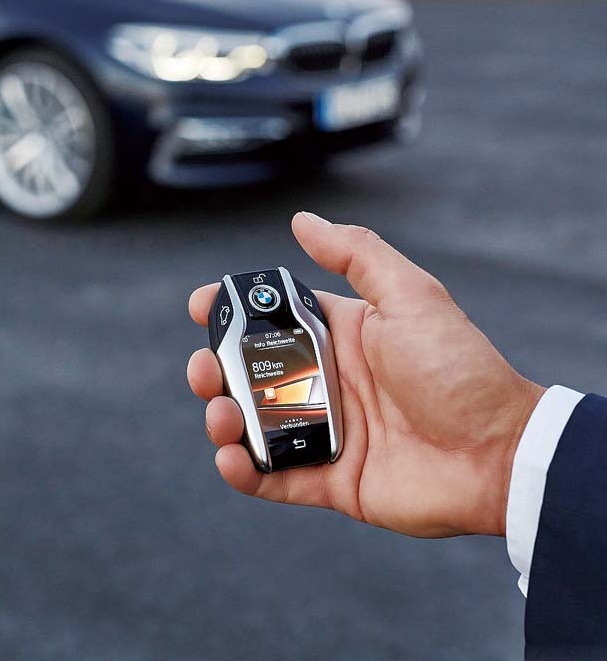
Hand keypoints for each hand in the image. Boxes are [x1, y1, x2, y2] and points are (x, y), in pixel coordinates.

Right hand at [186, 212, 543, 537]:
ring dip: (223, 419)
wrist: (501, 453)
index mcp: (341, 338)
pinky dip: (243, 472)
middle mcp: (328, 384)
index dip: (231, 314)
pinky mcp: (332, 480)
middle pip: (250, 374)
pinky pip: (274, 478)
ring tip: (222, 416)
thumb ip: (357, 255)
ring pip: (253, 425)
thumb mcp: (410, 298)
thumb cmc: (461, 370)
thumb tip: (303, 221)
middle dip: (214, 369)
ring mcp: (328, 433)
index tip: (200, 306)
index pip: (271, 321)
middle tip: (205, 371)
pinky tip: (232, 458)